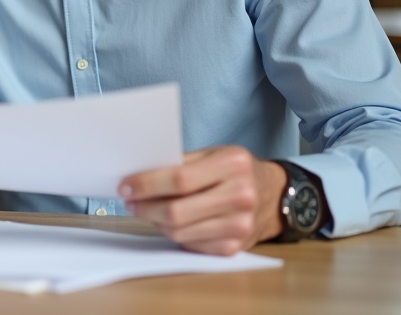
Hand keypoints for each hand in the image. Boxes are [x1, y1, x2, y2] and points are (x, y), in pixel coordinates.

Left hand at [118, 146, 286, 255]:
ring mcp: (239, 225)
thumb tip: (139, 175)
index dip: (147, 185)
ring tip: (145, 210)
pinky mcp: (235, 247)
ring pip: (180, 231)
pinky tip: (168, 222)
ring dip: (155, 221)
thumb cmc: (236, 171)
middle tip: (129, 201)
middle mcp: (240, 195)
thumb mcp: (214, 154)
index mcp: (233, 164)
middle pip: (177, 210)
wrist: (274, 195)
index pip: (180, 179)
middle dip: (145, 207)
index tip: (125, 186)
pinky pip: (191, 244)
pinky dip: (174, 234)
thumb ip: (181, 162)